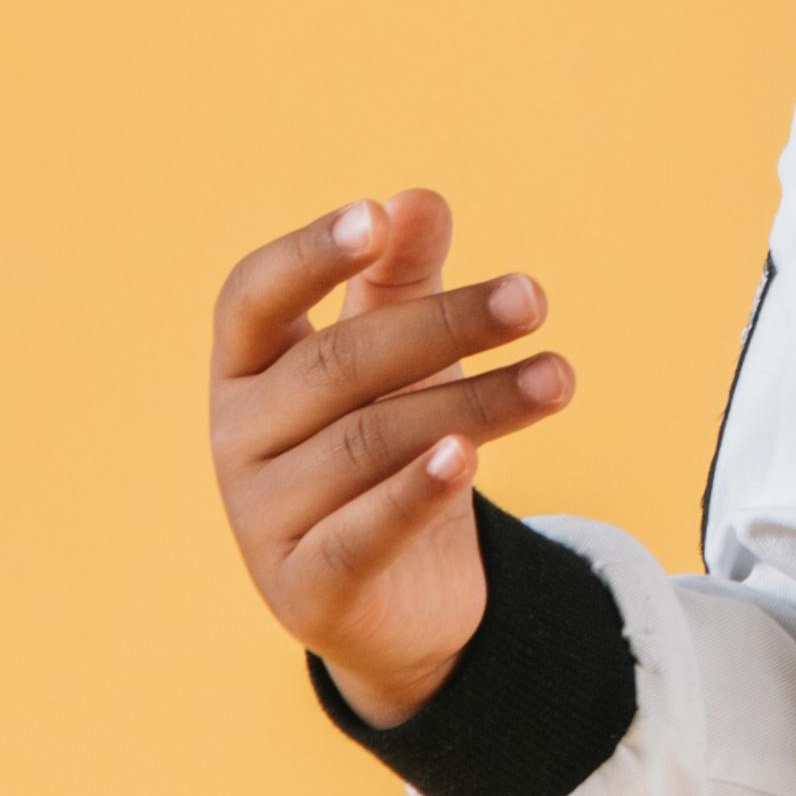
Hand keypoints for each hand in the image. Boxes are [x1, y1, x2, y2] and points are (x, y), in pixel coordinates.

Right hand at [207, 188, 579, 721]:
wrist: (402, 596)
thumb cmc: (391, 448)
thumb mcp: (402, 362)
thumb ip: (404, 282)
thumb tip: (417, 199)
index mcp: (245, 369)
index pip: (253, 296)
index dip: (309, 255)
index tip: (375, 217)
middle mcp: (236, 438)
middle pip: (338, 365)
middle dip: (443, 326)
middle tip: (534, 297)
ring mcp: (262, 517)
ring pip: (370, 444)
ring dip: (475, 405)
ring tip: (560, 377)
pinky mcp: (307, 587)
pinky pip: (362, 533)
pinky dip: (413, 493)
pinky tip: (465, 458)